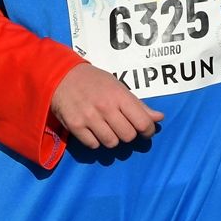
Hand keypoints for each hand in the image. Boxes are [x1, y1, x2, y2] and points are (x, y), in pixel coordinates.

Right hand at [49, 63, 163, 149]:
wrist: (60, 75)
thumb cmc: (94, 81)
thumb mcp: (117, 86)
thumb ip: (138, 104)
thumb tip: (159, 118)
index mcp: (118, 95)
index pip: (143, 123)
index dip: (148, 130)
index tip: (144, 130)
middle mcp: (105, 107)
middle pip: (128, 136)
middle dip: (127, 134)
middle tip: (120, 126)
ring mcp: (89, 117)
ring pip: (111, 143)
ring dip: (111, 138)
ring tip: (106, 128)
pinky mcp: (74, 125)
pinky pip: (93, 145)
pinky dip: (95, 140)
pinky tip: (92, 130)